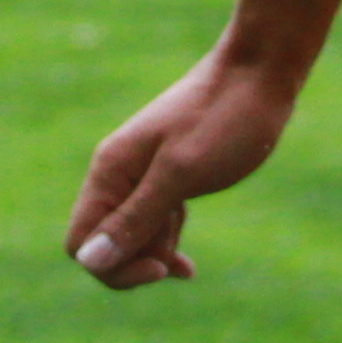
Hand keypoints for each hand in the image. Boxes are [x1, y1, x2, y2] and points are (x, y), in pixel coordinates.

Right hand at [65, 44, 299, 288]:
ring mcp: (143, 174)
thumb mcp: (180, 173)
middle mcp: (118, 173)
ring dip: (155, 254)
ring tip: (188, 258)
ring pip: (130, 236)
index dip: (111, 267)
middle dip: (136, 262)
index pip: (81, 243)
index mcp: (111, 170)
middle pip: (103, 244)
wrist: (259, 73)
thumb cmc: (224, 120)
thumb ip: (136, 216)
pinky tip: (187, 264)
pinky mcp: (169, 176)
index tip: (159, 268)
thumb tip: (90, 260)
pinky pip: (153, 222)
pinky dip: (166, 243)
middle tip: (178, 259)